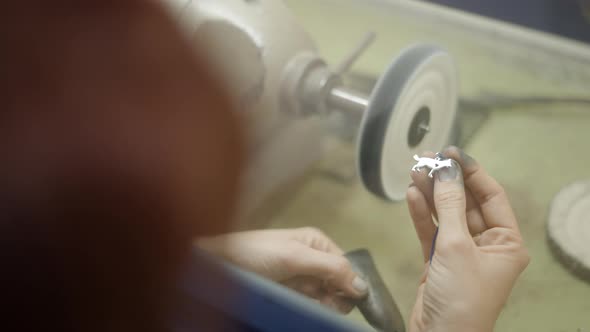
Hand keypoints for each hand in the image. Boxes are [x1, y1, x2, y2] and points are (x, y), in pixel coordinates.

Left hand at [196, 227, 367, 312]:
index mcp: (317, 242)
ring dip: (326, 303)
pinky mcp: (292, 293)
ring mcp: (302, 277)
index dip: (350, 282)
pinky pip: (312, 303)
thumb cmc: (257, 253)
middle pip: (340, 281)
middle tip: (326, 302)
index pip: (347, 264)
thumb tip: (363, 286)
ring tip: (313, 304)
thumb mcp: (295, 256)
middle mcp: (313, 257)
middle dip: (338, 294)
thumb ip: (330, 268)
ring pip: (327, 295)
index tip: (347, 298)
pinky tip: (307, 307)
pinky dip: (314, 307)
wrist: (219, 264)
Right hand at [407, 147, 529, 331]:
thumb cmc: (461, 300)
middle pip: (465, 203)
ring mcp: (461, 253)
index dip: (471, 172)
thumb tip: (447, 170)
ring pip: (445, 215)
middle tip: (427, 159)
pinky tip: (412, 196)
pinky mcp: (439, 261)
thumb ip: (449, 205)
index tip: (452, 153)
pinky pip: (431, 231)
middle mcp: (486, 245)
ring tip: (415, 172)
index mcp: (506, 243)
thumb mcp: (456, 246)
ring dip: (430, 194)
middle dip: (446, 182)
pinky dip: (421, 215)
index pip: (491, 196)